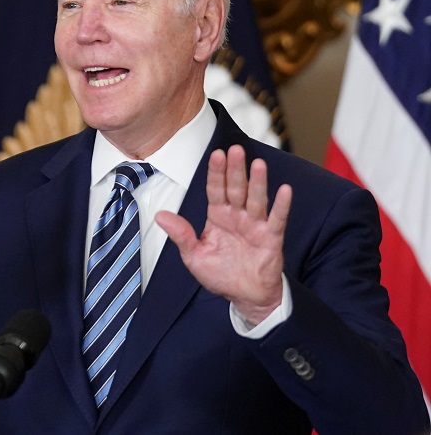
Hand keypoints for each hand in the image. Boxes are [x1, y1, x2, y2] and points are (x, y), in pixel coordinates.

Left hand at [155, 145, 291, 325]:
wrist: (244, 296)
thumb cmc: (220, 274)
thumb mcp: (194, 255)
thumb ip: (181, 234)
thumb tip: (160, 215)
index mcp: (218, 217)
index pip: (216, 190)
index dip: (216, 172)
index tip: (216, 154)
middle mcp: (237, 216)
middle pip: (236, 189)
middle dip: (235, 170)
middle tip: (235, 150)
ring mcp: (255, 225)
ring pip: (257, 199)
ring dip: (258, 182)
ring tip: (258, 164)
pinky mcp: (271, 238)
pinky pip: (276, 219)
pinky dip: (281, 205)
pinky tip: (284, 190)